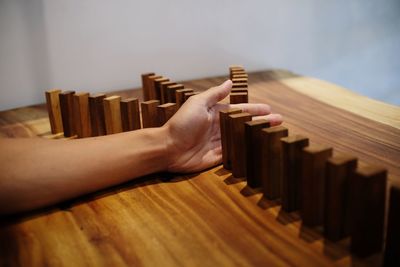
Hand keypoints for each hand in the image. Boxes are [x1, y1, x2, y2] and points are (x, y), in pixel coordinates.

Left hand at [164, 80, 282, 172]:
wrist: (168, 148)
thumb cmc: (182, 124)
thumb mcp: (197, 104)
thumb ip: (214, 95)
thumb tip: (230, 82)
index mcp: (216, 113)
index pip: (240, 110)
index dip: (256, 109)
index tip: (270, 110)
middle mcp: (219, 127)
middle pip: (245, 124)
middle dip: (262, 122)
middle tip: (279, 122)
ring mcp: (219, 143)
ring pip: (242, 138)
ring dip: (257, 136)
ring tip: (274, 135)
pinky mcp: (218, 157)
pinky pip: (236, 153)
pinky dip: (247, 151)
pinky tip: (258, 150)